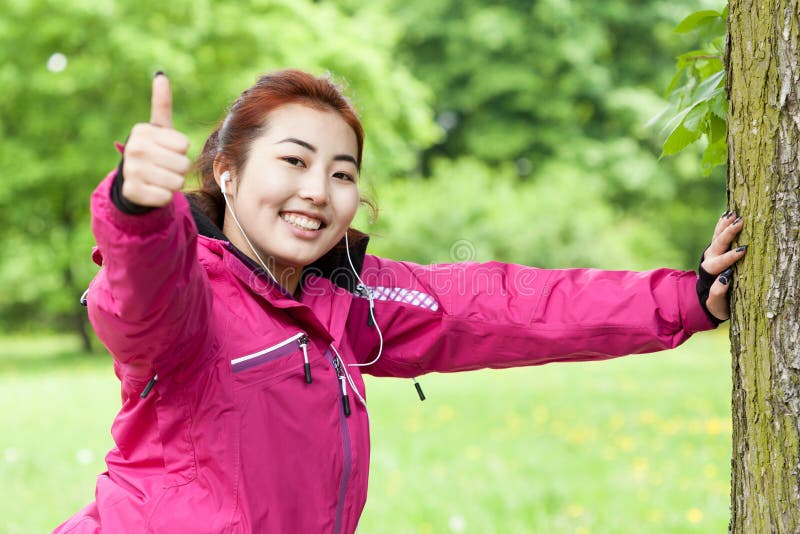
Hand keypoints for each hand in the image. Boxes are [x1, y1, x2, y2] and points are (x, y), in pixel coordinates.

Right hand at [121, 73, 190, 206]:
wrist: (132, 180)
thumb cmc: (153, 151)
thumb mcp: (158, 128)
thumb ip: (162, 103)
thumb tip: (160, 75)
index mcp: (142, 131)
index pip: (185, 145)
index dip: (180, 151)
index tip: (166, 150)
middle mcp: (134, 148)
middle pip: (183, 165)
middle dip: (179, 169)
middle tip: (164, 167)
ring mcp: (131, 171)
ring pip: (176, 182)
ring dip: (173, 184)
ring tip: (159, 178)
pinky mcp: (133, 192)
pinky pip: (166, 197)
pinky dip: (164, 197)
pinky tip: (152, 190)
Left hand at [698, 210, 746, 321]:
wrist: (707, 300)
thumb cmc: (715, 304)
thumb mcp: (716, 303)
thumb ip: (718, 292)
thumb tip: (726, 277)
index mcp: (709, 274)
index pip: (718, 263)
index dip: (729, 257)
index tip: (743, 250)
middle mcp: (708, 261)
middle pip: (717, 245)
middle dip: (728, 234)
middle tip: (740, 222)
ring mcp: (711, 255)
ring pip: (716, 238)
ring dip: (724, 225)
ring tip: (733, 214)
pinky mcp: (714, 251)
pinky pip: (717, 236)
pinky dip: (721, 225)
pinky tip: (727, 215)